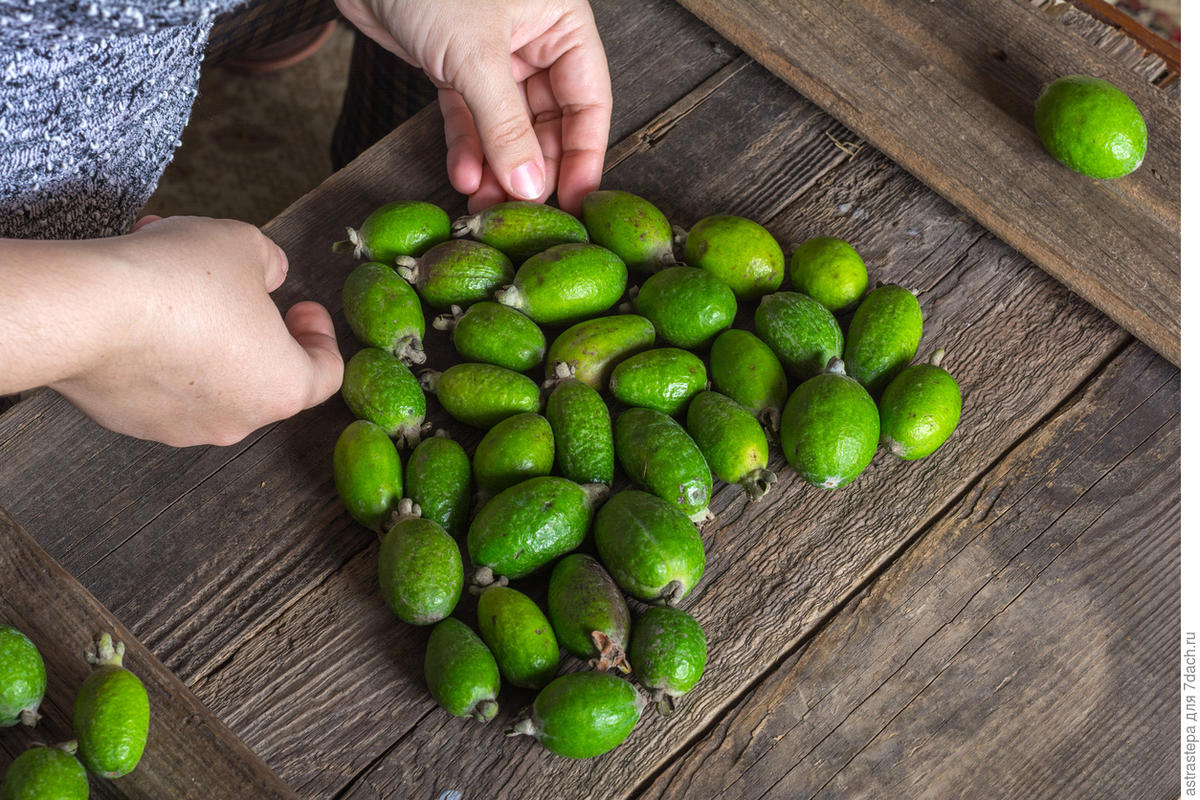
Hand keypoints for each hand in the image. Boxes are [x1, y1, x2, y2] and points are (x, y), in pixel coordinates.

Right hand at [49, 216, 341, 446]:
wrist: (85, 313)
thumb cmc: (180, 281)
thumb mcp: (243, 245)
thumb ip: (269, 260)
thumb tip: (270, 272)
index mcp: (283, 387)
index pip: (324, 373)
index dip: (319, 336)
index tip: (301, 305)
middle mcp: (237, 420)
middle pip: (262, 373)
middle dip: (251, 323)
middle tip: (236, 285)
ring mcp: (181, 427)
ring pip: (206, 375)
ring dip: (201, 329)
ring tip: (173, 275)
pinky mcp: (131, 422)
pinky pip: (159, 383)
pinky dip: (158, 348)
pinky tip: (136, 304)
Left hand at [334, 0, 612, 214]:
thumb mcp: (476, 56)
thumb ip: (505, 125)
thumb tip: (529, 184)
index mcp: (562, 23)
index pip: (589, 101)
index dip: (584, 154)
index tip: (576, 202)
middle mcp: (534, 39)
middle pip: (550, 120)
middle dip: (534, 168)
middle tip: (525, 212)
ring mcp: (494, 56)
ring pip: (507, 126)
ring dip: (498, 168)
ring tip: (488, 205)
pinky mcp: (455, 66)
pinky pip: (470, 118)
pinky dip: (467, 148)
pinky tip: (465, 177)